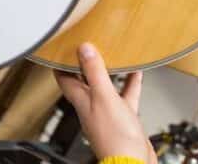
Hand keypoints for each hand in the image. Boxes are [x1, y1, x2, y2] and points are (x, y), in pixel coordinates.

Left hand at [55, 43, 155, 163]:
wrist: (132, 162)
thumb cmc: (114, 138)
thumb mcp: (104, 97)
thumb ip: (94, 73)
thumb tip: (84, 49)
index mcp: (81, 101)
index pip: (64, 79)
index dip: (61, 63)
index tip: (62, 48)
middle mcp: (91, 106)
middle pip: (84, 81)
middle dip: (86, 63)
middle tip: (90, 46)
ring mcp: (107, 112)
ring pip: (106, 86)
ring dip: (109, 71)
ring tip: (114, 54)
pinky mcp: (123, 118)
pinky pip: (125, 95)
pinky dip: (130, 83)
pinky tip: (136, 73)